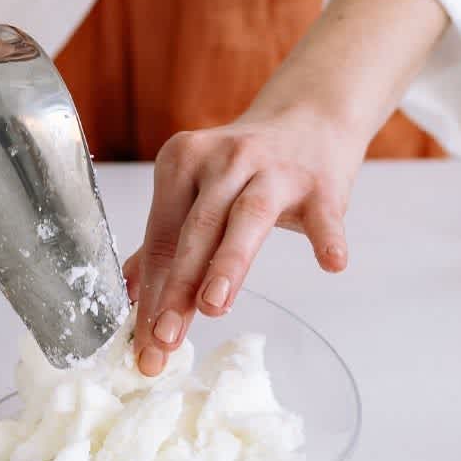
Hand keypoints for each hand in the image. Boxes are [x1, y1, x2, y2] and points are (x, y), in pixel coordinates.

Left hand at [121, 0, 450, 375]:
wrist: (310, 117)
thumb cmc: (247, 165)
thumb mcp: (197, 190)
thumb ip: (165, 239)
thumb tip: (128, 293)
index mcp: (182, 163)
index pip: (162, 238)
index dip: (151, 293)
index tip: (144, 343)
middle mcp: (223, 161)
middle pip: (196, 231)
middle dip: (178, 288)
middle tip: (164, 338)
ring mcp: (274, 169)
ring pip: (246, 218)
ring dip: (228, 263)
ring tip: (214, 307)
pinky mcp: (321, 183)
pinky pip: (324, 215)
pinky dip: (327, 238)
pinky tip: (331, 264)